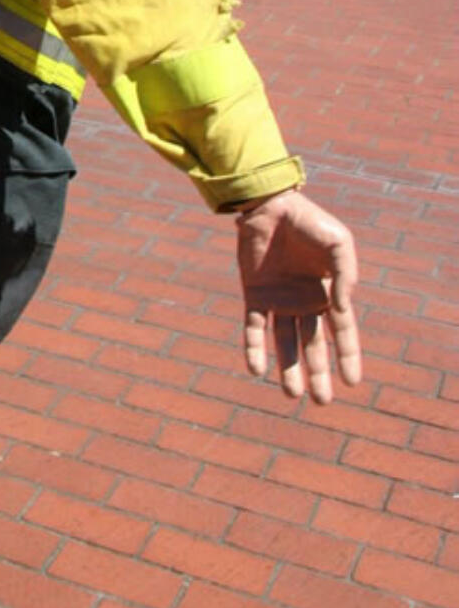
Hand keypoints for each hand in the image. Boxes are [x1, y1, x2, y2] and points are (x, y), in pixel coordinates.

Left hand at [237, 189, 360, 401]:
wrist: (271, 206)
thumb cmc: (309, 222)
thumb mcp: (339, 244)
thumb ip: (346, 274)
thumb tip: (343, 309)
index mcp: (329, 293)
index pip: (342, 333)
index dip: (348, 358)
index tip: (352, 383)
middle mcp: (304, 303)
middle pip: (313, 346)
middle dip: (317, 374)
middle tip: (322, 402)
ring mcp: (279, 301)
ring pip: (285, 343)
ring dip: (287, 369)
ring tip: (292, 394)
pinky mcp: (255, 296)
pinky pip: (254, 327)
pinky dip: (254, 348)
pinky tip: (255, 369)